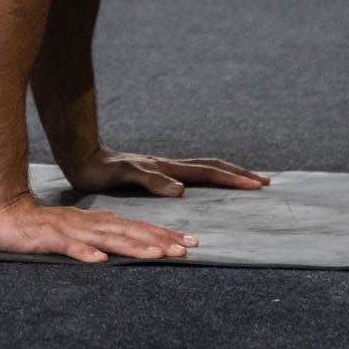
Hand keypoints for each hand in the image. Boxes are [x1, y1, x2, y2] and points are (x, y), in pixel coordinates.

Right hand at [0, 198, 193, 262]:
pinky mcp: (51, 239)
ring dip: (133, 247)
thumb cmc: (43, 228)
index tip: (190, 244)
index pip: (137, 228)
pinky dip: (85, 253)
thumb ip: (102, 234)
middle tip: (186, 250)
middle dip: (159, 241)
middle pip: (130, 232)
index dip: (164, 235)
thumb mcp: (79, 231)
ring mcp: (71, 230)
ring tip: (156, 255)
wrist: (5, 215)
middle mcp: (90, 224)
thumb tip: (127, 240)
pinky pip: (70, 248)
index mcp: (99, 223)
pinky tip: (100, 261)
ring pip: (107, 239)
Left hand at [63, 149, 269, 197]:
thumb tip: (180, 190)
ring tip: (244, 180)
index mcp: (168, 168)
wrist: (83, 158)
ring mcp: (164, 168)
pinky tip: (206, 186)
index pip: (209, 173)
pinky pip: (191, 175)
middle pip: (212, 168)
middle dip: (239, 175)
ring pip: (204, 169)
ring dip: (226, 174)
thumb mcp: (124, 176)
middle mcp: (170, 166)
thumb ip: (151, 181)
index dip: (234, 179)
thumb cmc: (101, 170)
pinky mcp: (156, 172)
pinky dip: (208, 179)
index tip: (258, 185)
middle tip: (265, 182)